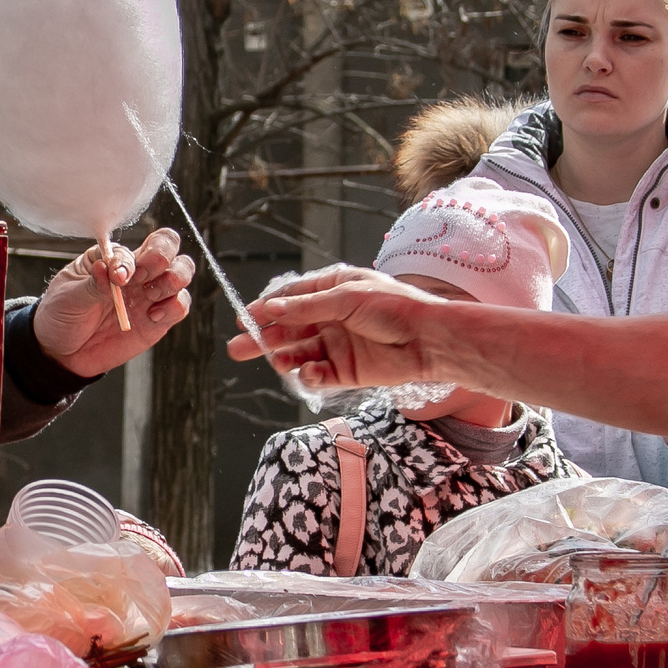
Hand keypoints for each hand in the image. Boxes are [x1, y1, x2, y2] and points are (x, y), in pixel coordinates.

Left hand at [32, 230, 195, 377]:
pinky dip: (175, 307)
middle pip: (169, 246)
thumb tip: (109, 268)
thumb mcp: (69, 296)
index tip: (117, 277)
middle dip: (162, 258)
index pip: (135, 244)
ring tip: (150, 295)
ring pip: (182, 271)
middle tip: (143, 279)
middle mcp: (137, 271)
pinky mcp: (158, 320)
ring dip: (173, 279)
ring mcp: (150, 294)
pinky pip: (180, 306)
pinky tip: (152, 316)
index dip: (130, 260)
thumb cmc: (62, 314)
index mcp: (114, 257)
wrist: (62, 352)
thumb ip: (93, 283)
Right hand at [224, 266, 465, 391]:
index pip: (291, 299)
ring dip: (284, 358)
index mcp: (333, 291)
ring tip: (276, 362)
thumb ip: (306, 306)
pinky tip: (309, 373)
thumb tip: (270, 308)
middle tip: (237, 349)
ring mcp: (338, 346)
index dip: (266, 309)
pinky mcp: (347, 372)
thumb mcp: (346, 298)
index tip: (243, 319)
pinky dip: (310, 376)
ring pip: (300, 354)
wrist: (429, 340)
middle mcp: (332, 318)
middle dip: (263, 339)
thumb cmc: (394, 307)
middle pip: (289, 329)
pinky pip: (319, 375)